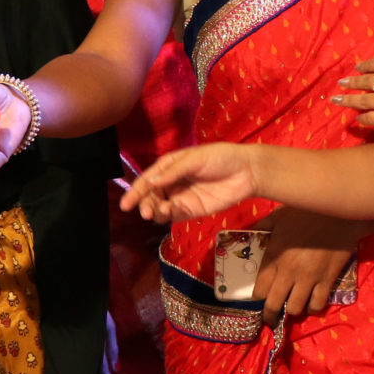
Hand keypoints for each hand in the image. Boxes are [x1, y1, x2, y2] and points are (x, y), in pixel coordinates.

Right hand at [120, 143, 258, 223]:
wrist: (247, 172)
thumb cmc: (221, 158)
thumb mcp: (195, 159)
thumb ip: (173, 172)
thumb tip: (151, 183)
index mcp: (170, 166)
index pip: (148, 179)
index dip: (135, 191)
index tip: (126, 204)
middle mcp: (172, 182)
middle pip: (151, 195)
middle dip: (144, 203)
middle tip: (143, 212)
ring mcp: (182, 197)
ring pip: (160, 206)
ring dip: (154, 210)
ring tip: (154, 212)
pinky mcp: (192, 210)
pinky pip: (174, 215)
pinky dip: (167, 216)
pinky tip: (167, 213)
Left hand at [256, 206, 359, 325]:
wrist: (340, 212)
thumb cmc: (306, 212)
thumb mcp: (278, 216)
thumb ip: (261, 227)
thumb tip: (245, 234)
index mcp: (274, 256)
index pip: (258, 289)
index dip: (256, 299)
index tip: (258, 300)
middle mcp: (289, 271)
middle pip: (273, 305)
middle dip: (269, 315)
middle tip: (270, 318)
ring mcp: (309, 278)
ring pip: (295, 309)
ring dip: (292, 310)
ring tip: (292, 307)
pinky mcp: (327, 280)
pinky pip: (317, 304)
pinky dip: (312, 307)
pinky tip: (311, 302)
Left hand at [330, 53, 373, 147]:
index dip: (365, 66)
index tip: (357, 68)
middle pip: (366, 82)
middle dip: (351, 82)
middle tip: (340, 83)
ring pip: (363, 100)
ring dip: (348, 100)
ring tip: (336, 100)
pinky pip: (372, 118)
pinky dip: (363, 118)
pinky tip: (356, 119)